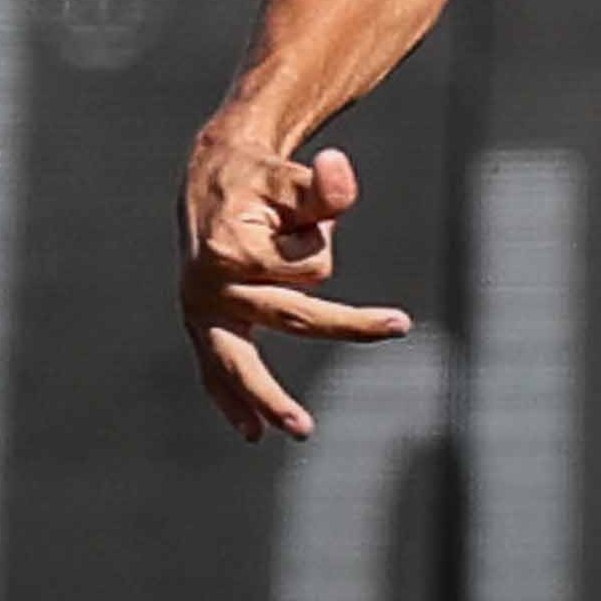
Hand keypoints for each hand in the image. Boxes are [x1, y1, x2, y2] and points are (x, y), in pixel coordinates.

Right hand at [179, 135, 411, 442]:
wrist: (212, 177)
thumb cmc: (261, 178)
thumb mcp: (291, 176)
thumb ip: (321, 186)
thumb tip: (339, 168)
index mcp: (231, 249)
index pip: (310, 267)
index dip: (320, 238)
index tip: (306, 218)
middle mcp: (210, 285)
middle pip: (292, 316)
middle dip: (348, 324)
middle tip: (399, 324)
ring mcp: (201, 311)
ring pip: (242, 363)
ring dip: (269, 398)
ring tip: (302, 428)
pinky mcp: (200, 325)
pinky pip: (215, 370)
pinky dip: (232, 400)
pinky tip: (252, 431)